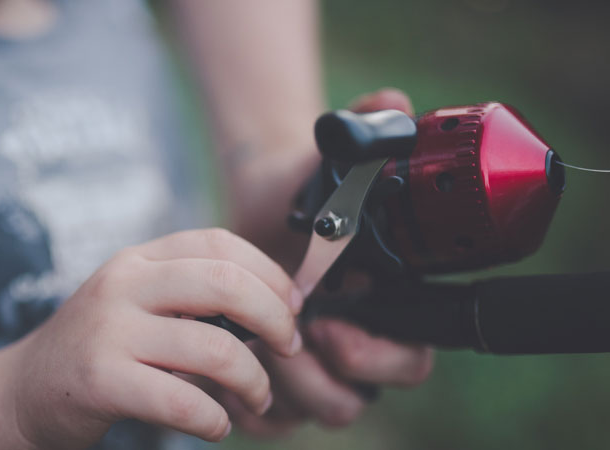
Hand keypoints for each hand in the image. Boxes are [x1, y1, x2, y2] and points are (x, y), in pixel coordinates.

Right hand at [3, 228, 302, 448]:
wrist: (20, 391)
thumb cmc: (99, 348)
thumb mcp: (137, 303)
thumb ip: (191, 295)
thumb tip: (276, 305)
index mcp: (139, 259)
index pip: (220, 242)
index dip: (270, 272)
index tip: (292, 307)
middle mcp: (123, 283)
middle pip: (226, 283)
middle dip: (275, 318)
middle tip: (287, 348)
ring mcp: (109, 330)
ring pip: (215, 348)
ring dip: (253, 381)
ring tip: (257, 397)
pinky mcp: (100, 381)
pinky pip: (182, 401)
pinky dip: (214, 419)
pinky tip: (216, 425)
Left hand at [219, 88, 434, 435]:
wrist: (255, 209)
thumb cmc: (299, 189)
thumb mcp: (329, 159)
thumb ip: (365, 130)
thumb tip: (393, 103)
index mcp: (386, 307)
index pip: (410, 359)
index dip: (379, 356)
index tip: (332, 325)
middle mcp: (356, 345)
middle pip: (360, 399)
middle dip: (322, 380)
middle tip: (289, 339)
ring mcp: (315, 368)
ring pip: (316, 413)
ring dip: (282, 388)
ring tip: (249, 344)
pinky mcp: (274, 380)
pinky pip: (273, 419)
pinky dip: (249, 404)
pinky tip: (223, 362)